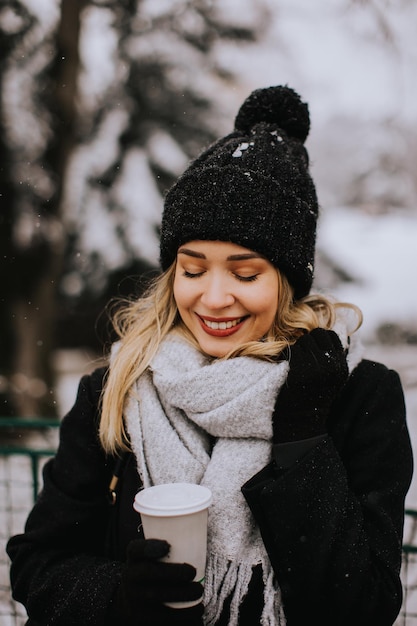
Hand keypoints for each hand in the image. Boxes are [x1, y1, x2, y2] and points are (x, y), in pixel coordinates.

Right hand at [113, 538, 203, 625]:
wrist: (129, 601)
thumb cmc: (151, 570)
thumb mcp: (150, 556)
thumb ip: (168, 546)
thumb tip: (201, 528)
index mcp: (133, 557)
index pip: (136, 549)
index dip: (150, 547)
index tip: (167, 546)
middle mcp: (130, 577)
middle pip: (149, 573)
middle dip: (173, 573)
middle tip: (192, 572)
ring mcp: (134, 600)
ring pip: (157, 597)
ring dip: (182, 596)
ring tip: (199, 592)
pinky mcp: (141, 619)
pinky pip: (163, 619)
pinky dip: (183, 616)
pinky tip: (196, 611)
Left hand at [273, 328, 347, 442]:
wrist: (301, 423)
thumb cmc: (313, 400)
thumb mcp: (331, 379)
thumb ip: (330, 358)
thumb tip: (322, 333)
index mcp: (341, 366)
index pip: (331, 336)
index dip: (319, 340)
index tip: (312, 351)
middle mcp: (331, 364)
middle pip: (317, 334)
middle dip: (307, 342)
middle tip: (302, 358)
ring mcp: (315, 366)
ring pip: (302, 341)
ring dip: (296, 349)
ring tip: (295, 365)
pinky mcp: (298, 368)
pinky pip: (290, 350)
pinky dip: (285, 356)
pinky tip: (287, 368)